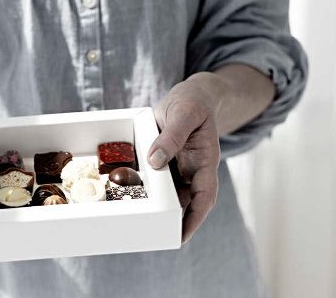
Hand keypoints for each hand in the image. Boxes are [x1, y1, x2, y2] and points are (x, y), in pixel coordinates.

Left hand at [148, 73, 221, 243]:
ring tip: (138, 225)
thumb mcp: (184, 113)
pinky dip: (147, 190)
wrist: (191, 96)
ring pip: (170, 196)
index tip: (181, 236)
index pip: (204, 196)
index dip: (194, 218)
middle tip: (152, 238)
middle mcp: (193, 170)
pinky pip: (157, 181)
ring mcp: (179, 168)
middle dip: (173, 222)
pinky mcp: (165, 162)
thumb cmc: (192, 102)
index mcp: (205, 161)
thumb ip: (171, 136)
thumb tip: (155, 162)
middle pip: (186, 203)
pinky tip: (130, 196)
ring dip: (158, 209)